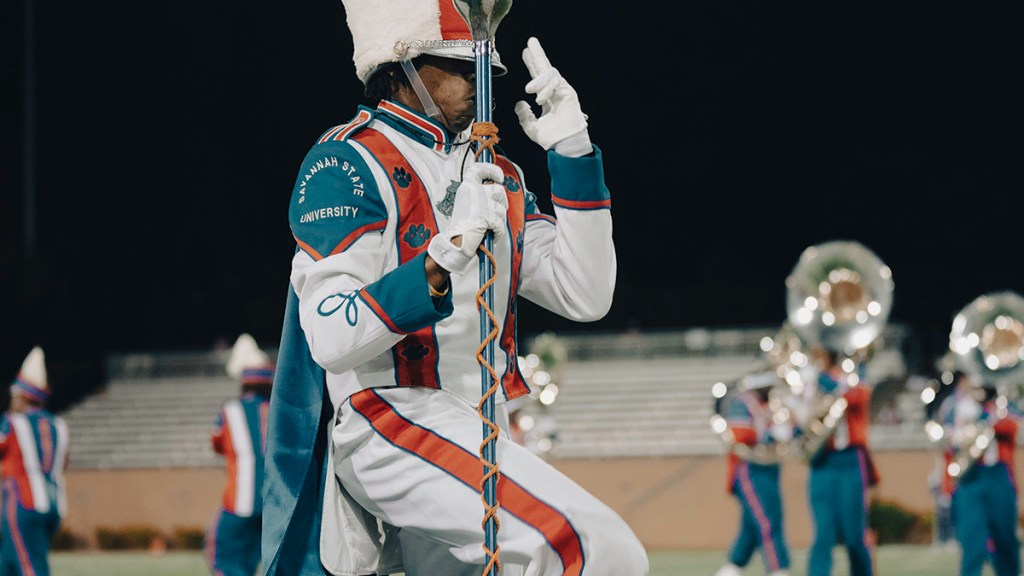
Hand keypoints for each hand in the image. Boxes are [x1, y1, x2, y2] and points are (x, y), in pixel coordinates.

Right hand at [426, 163, 507, 274]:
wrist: (454, 243)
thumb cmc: (463, 226)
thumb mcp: (467, 203)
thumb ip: (479, 195)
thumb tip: (497, 190)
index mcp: (466, 187)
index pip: (479, 169)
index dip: (492, 170)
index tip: (499, 177)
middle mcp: (472, 192)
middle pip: (499, 190)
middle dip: (503, 202)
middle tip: (498, 213)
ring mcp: (479, 203)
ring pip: (502, 208)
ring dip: (499, 220)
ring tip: (490, 228)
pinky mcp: (485, 216)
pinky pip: (500, 223)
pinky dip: (498, 232)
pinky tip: (491, 235)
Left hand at [514, 37, 592, 157]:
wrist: (563, 144)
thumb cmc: (550, 138)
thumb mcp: (530, 126)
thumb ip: (524, 114)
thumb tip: (519, 103)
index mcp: (547, 98)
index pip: (538, 77)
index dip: (531, 64)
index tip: (525, 53)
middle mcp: (555, 92)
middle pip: (545, 68)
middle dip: (538, 54)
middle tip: (531, 42)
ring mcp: (562, 91)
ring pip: (549, 74)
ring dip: (537, 79)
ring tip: (529, 89)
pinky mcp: (568, 92)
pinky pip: (555, 82)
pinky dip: (545, 88)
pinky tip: (540, 97)